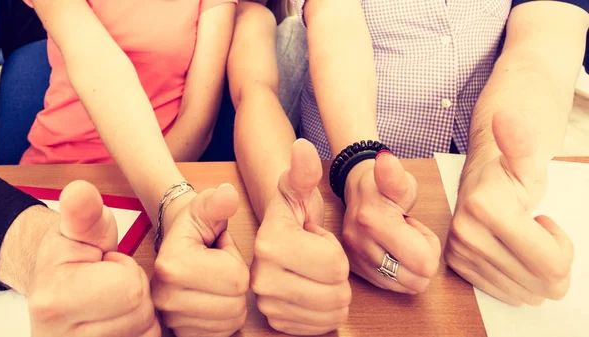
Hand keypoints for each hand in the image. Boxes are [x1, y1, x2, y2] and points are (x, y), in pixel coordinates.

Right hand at [28, 181, 159, 336]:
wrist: (53, 293)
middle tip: (113, 287)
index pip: (130, 288)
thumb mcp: (79, 230)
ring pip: (145, 334)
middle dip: (137, 296)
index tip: (108, 266)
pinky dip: (139, 334)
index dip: (127, 271)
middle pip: (140, 315)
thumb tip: (80, 191)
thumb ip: (85, 213)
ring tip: (115, 305)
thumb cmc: (72, 258)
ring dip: (140, 318)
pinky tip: (120, 323)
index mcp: (56, 299)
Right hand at [151, 184, 248, 336]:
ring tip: (215, 282)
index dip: (236, 261)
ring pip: (231, 321)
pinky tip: (213, 300)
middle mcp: (165, 296)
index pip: (236, 278)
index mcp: (172, 265)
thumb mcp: (206, 208)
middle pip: (235, 304)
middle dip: (236, 284)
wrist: (175, 246)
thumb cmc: (195, 228)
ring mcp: (170, 319)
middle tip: (219, 268)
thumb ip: (219, 203)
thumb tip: (228, 194)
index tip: (218, 251)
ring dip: (232, 301)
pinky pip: (222, 334)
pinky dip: (225, 319)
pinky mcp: (179, 333)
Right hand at [252, 139, 350, 334]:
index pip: (334, 264)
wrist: (274, 239)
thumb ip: (303, 172)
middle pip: (335, 291)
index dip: (335, 250)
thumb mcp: (297, 189)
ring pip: (332, 312)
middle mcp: (262, 279)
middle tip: (318, 258)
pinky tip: (313, 292)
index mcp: (270, 244)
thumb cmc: (291, 213)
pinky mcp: (276, 322)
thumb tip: (303, 147)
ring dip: (334, 293)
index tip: (314, 238)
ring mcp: (267, 304)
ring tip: (317, 273)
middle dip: (337, 275)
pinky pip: (321, 327)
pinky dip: (325, 312)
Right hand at [342, 151, 440, 293]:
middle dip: (422, 259)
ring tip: (400, 243)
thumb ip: (394, 175)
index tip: (416, 227)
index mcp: (372, 222)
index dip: (430, 247)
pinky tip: (391, 252)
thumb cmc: (384, 185)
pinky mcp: (354, 270)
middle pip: (415, 279)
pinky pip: (389, 287)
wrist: (357, 189)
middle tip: (411, 236)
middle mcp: (360, 244)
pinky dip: (396, 273)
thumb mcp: (397, 179)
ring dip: (409, 267)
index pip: (423, 262)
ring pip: (403, 286)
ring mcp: (355, 259)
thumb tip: (385, 159)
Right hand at [445, 110, 573, 305]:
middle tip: (538, 234)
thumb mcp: (526, 160)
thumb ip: (519, 142)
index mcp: (486, 208)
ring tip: (522, 242)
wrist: (480, 179)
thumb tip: (505, 116)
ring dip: (534, 272)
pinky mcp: (457, 264)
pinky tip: (509, 254)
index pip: (553, 264)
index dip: (562, 247)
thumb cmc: (510, 173)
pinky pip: (504, 293)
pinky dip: (516, 279)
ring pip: (525, 294)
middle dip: (552, 263)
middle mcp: (467, 234)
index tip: (546, 222)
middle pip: (542, 283)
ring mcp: (460, 252)